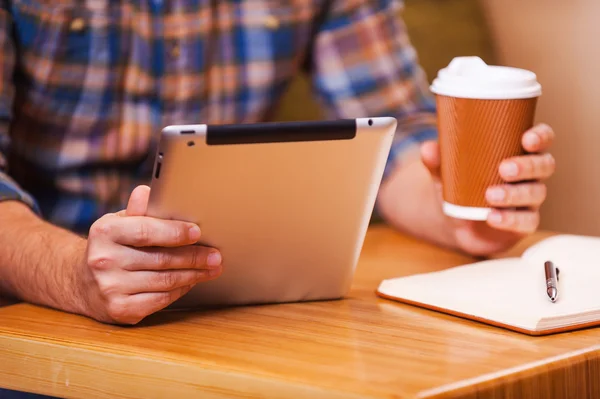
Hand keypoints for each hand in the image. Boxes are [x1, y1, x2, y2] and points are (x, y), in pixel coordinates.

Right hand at [79, 185, 221, 324]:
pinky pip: (160, 300)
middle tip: (216, 256)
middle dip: (194, 257)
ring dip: (194, 275)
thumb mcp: (118, 223)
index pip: (146, 232)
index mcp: (104, 232)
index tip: (198, 232)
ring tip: (211, 269)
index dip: (175, 232)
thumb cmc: (110, 247)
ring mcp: (110, 288)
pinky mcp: (119, 309)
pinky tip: (191, 282)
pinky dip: (180, 290)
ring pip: (165, 281)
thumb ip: (137, 211)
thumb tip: (147, 191)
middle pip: (161, 259)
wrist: (82, 282)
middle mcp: (104, 260)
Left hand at [421, 123, 555, 255]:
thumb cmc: (461, 186)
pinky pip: (527, 221)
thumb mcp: (447, 172)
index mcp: (518, 152)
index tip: (528, 139)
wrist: (458, 222)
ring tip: (490, 195)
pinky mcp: (524, 223)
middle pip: (544, 165)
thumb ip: (438, 161)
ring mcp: (529, 199)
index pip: (541, 139)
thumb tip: (428, 148)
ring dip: (515, 193)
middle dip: (527, 166)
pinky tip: (492, 217)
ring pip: (536, 192)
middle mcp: (530, 174)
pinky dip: (510, 219)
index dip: (541, 137)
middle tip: (504, 168)